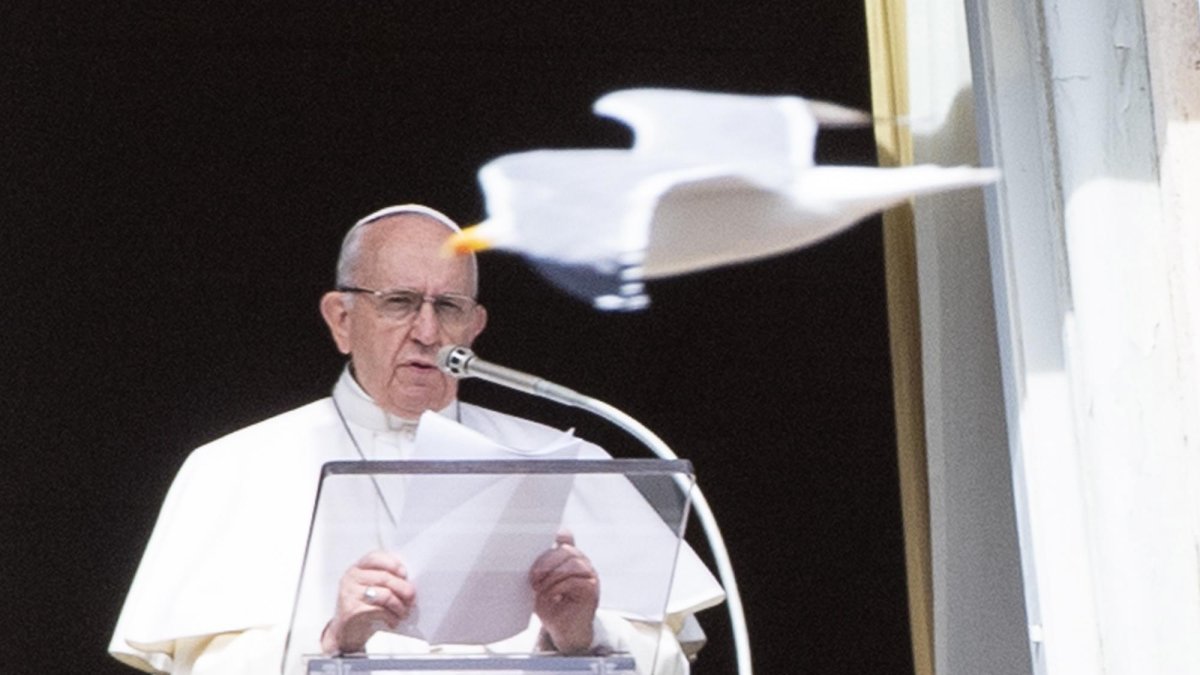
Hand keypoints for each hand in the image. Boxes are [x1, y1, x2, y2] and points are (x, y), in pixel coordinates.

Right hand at [321, 551, 414, 653]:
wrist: (346, 632)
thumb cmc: (363, 607)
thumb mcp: (371, 588)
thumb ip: (384, 579)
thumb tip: (408, 582)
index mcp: (356, 569)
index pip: (374, 557)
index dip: (392, 564)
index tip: (404, 574)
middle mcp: (351, 578)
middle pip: (384, 577)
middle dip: (403, 588)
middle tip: (412, 597)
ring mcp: (349, 594)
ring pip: (385, 594)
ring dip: (399, 605)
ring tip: (403, 612)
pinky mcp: (352, 610)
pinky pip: (380, 610)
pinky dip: (391, 616)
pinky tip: (393, 621)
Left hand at [529, 532, 598, 653]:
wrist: (564, 631)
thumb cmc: (551, 606)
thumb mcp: (541, 583)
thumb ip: (541, 567)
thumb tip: (530, 551)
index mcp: (569, 557)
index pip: (566, 538)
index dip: (557, 537)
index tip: (545, 542)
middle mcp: (582, 562)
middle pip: (567, 550)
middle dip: (546, 562)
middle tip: (533, 578)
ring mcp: (590, 575)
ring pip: (572, 564)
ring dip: (552, 576)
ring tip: (539, 589)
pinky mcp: (592, 589)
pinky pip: (575, 581)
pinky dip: (558, 587)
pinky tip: (549, 595)